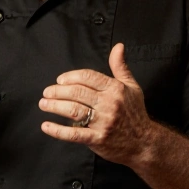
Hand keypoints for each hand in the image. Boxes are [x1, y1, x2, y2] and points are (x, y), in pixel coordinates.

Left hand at [39, 43, 156, 165]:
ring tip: (43, 104)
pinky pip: (74, 134)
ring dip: (54, 106)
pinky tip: (46, 126)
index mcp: (115, 89)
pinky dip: (57, 130)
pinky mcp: (98, 139)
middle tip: (47, 92)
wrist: (144, 142)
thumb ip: (120, 66)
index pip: (88, 77)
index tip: (60, 80)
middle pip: (77, 92)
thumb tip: (118, 46)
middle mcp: (109, 104)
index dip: (70, 77)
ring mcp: (103, 122)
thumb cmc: (135, 113)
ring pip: (73, 110)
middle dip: (58, 91)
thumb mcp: (131, 87)